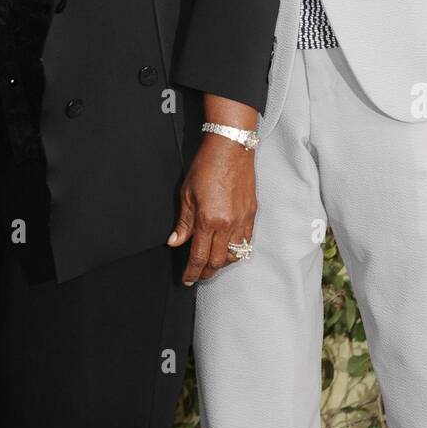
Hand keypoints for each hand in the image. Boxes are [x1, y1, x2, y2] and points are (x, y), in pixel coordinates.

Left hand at [169, 132, 256, 284]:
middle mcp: (228, 224)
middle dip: (206, 272)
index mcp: (209, 220)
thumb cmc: (206, 166)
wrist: (231, 148)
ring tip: (212, 263)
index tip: (186, 279)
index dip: (192, 272)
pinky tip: (228, 249)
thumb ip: (183, 222)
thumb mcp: (187, 193)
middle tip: (197, 275)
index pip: (199, 256)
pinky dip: (236, 251)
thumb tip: (175, 241)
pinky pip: (246, 242)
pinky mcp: (252, 214)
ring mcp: (243, 220)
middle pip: (218, 261)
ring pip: (234, 255)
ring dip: (222, 263)